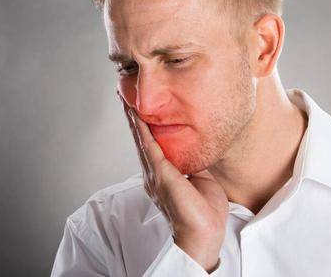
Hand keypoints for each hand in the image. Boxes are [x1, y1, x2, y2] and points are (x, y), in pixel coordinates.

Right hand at [117, 91, 227, 272]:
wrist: (203, 233)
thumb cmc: (205, 212)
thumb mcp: (201, 179)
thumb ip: (193, 163)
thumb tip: (194, 147)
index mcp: (162, 176)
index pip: (150, 145)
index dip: (143, 126)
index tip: (138, 109)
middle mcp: (153, 174)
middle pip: (140, 140)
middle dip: (133, 118)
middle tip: (125, 96)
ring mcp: (154, 175)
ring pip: (141, 140)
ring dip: (133, 119)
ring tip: (126, 100)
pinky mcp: (160, 175)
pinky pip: (148, 147)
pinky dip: (141, 130)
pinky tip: (136, 116)